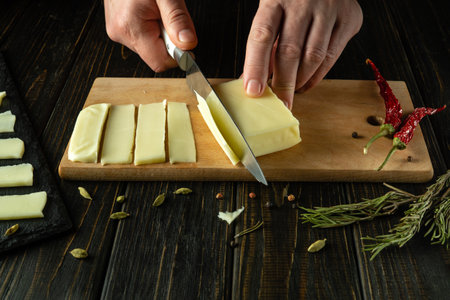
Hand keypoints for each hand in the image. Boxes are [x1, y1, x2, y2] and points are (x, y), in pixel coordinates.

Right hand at [104, 0, 196, 71]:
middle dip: (168, 40)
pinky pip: (142, 37)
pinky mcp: (118, 27)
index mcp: (131, 28)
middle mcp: (120, 33)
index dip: (178, 56)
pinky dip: (151, 28)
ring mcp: (117, 31)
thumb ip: (178, 20)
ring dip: (160, 33)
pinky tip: (149, 11)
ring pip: (149, 47)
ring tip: (156, 9)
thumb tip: (188, 45)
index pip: (160, 62)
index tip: (186, 41)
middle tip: (167, 15)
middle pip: (155, 55)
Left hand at [243, 0, 362, 108]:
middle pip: (290, 50)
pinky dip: (319, 75)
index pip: (262, 36)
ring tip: (292, 93)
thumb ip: (265, 43)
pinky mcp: (349, 17)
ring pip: (314, 56)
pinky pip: (333, 55)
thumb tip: (251, 81)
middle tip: (279, 104)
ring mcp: (329, 8)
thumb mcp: (273, 10)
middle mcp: (303, 1)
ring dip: (301, 80)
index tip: (252, 91)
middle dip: (283, 83)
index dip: (256, 66)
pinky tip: (307, 83)